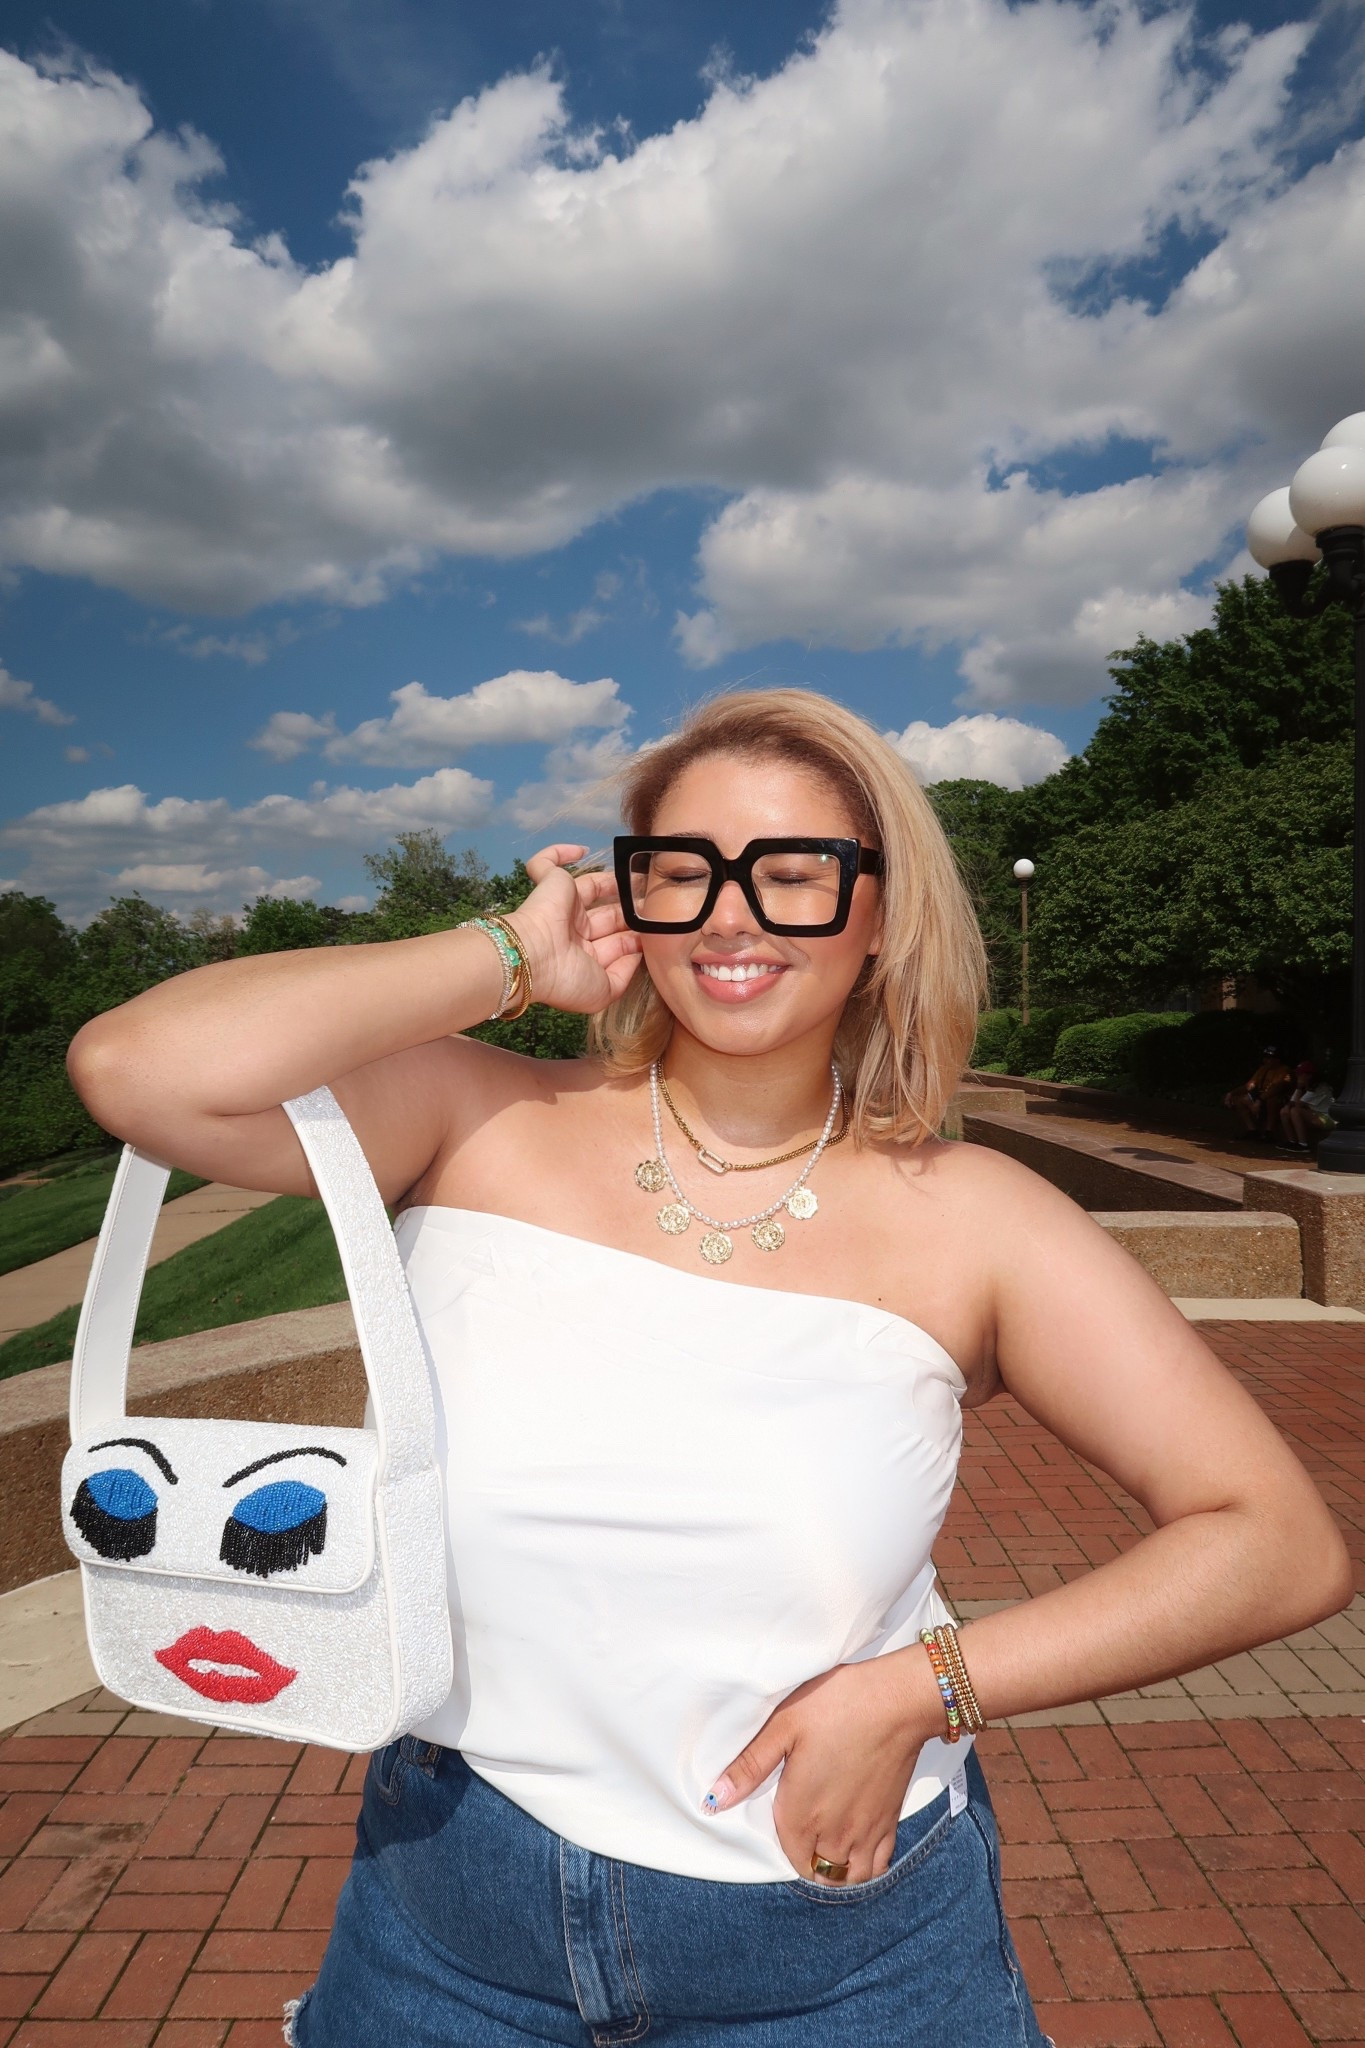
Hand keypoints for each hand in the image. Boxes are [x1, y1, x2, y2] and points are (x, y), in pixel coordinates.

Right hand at [503, 844, 642, 1015]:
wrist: (532, 958)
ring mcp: (564, 905)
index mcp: (585, 957)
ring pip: (593, 887)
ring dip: (615, 882)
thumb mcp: (604, 992)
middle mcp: (575, 931)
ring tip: (640, 877)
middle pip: (611, 915)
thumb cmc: (567, 978)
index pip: (617, 943)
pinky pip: (547, 863)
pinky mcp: (552, 884)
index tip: (658, 930)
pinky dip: (559, 852)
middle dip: (632, 910)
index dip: (637, 937)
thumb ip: (624, 974)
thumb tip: (636, 953)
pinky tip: (581, 850)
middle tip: (656, 901)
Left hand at [703, 1650, 941, 1884]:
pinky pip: (879, 1866)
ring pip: (849, 1878)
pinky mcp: (891, 1821)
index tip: (782, 1820)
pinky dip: (866, 1867)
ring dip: (835, 1871)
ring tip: (827, 1847)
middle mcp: (834, 1833)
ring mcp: (866, 1831)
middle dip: (807, 1861)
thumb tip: (714, 1800)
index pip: (787, 1854)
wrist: (896, 1700)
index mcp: (802, 1814)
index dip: (782, 1843)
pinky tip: (858, 1847)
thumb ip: (749, 1767)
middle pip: (817, 1872)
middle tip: (803, 1833)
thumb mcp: (782, 1726)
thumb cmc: (837, 1706)